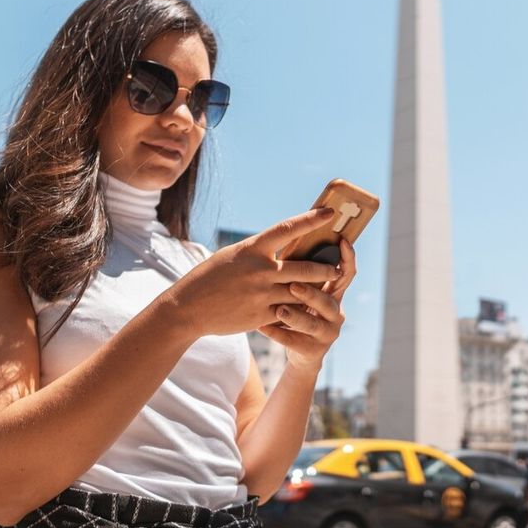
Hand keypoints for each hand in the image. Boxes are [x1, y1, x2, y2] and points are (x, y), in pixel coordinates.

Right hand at [169, 208, 341, 337]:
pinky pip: (289, 312)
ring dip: (317, 291)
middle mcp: (260, 270)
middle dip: (325, 268)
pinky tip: (309, 310)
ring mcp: (262, 294)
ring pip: (300, 292)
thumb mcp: (232, 256)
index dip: (311, 219)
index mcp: (252, 248)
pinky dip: (299, 310)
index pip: (288, 229)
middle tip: (338, 267)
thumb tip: (280, 249)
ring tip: (330, 289)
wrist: (188, 308)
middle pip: (304, 267)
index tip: (329, 213)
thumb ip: (257, 253)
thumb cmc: (210, 278)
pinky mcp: (261, 315)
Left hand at [257, 238, 357, 373]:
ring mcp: (327, 333)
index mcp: (334, 292)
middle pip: (328, 300)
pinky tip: (261, 327)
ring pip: (313, 324)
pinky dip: (277, 333)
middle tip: (294, 285)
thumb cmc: (297, 308)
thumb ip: (301, 271)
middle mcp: (335, 312)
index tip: (342, 241)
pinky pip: (294, 342)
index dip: (347, 258)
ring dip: (296, 317)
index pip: (346, 273)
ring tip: (279, 311)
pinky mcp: (314, 351)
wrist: (300, 350)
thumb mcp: (303, 290)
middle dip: (312, 293)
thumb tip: (291, 236)